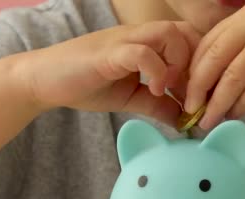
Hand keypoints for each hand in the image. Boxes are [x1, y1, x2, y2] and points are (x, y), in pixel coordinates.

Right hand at [20, 21, 200, 125]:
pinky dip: (157, 71)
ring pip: (169, 33)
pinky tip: (156, 90)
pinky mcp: (109, 52)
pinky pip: (142, 51)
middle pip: (187, 30)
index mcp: (148, 44)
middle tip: (191, 94)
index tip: (198, 96)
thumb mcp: (133, 99)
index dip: (202, 65)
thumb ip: (160, 106)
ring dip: (180, 64)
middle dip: (198, 63)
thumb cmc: (86, 84)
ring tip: (173, 91)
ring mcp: (124, 41)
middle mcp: (139, 36)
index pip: (190, 39)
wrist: (43, 81)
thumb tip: (186, 122)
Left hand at [183, 0, 244, 128]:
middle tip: (189, 111)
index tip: (186, 92)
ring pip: (232, 79)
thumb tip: (210, 80)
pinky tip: (235, 115)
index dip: (193, 70)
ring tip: (207, 121)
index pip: (208, 43)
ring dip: (217, 104)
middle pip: (214, 60)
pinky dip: (242, 106)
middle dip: (197, 89)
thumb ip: (243, 45)